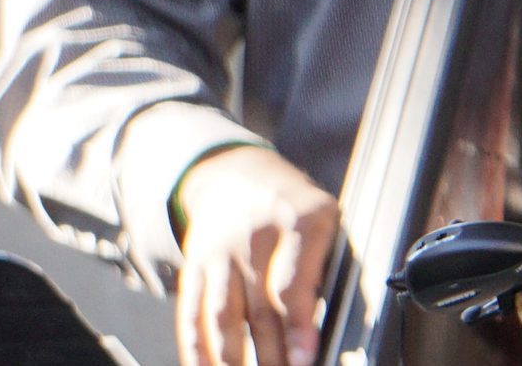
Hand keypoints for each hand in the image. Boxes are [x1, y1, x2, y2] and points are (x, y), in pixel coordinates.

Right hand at [173, 145, 337, 365]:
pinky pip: (192, 314)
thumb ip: (325, 267)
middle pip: (259, 308)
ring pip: (222, 316)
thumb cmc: (294, 208)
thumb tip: (328, 328)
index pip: (293, 283)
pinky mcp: (194, 265)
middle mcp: (256, 235)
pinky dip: (197, 350)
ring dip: (232, 359)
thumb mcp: (325, 220)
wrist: (236, 174)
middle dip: (270, 355)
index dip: (298, 326)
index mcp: (301, 220)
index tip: (303, 359)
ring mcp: (220, 251)